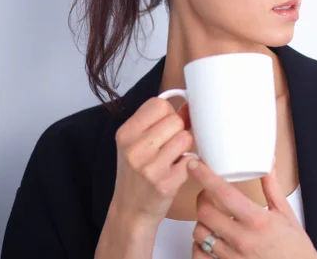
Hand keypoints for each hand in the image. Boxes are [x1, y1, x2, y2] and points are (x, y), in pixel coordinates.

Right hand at [109, 97, 194, 228]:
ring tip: (173, 159)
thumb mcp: (138, 143)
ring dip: (185, 148)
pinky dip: (187, 165)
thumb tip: (188, 105)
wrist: (130, 211)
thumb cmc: (137, 173)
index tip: (165, 127)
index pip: (158, 104)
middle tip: (169, 147)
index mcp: (126, 133)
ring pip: (185, 138)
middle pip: (175, 120)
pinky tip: (176, 172)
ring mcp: (149, 167)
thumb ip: (161, 122)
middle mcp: (134, 149)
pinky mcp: (165, 184)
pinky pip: (190, 160)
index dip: (168, 113)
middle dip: (178, 131)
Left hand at [187, 156, 316, 258]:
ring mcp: (232, 257)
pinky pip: (200, 256)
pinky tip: (209, 239)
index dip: (205, 176)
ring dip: (202, 221)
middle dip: (202, 198)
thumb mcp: (286, 214)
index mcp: (257, 220)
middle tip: (208, 193)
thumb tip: (267, 164)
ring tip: (211, 217)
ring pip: (199, 234)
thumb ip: (272, 187)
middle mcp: (242, 239)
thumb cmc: (294, 248)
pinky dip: (199, 245)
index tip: (195, 165)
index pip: (224, 193)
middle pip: (204, 212)